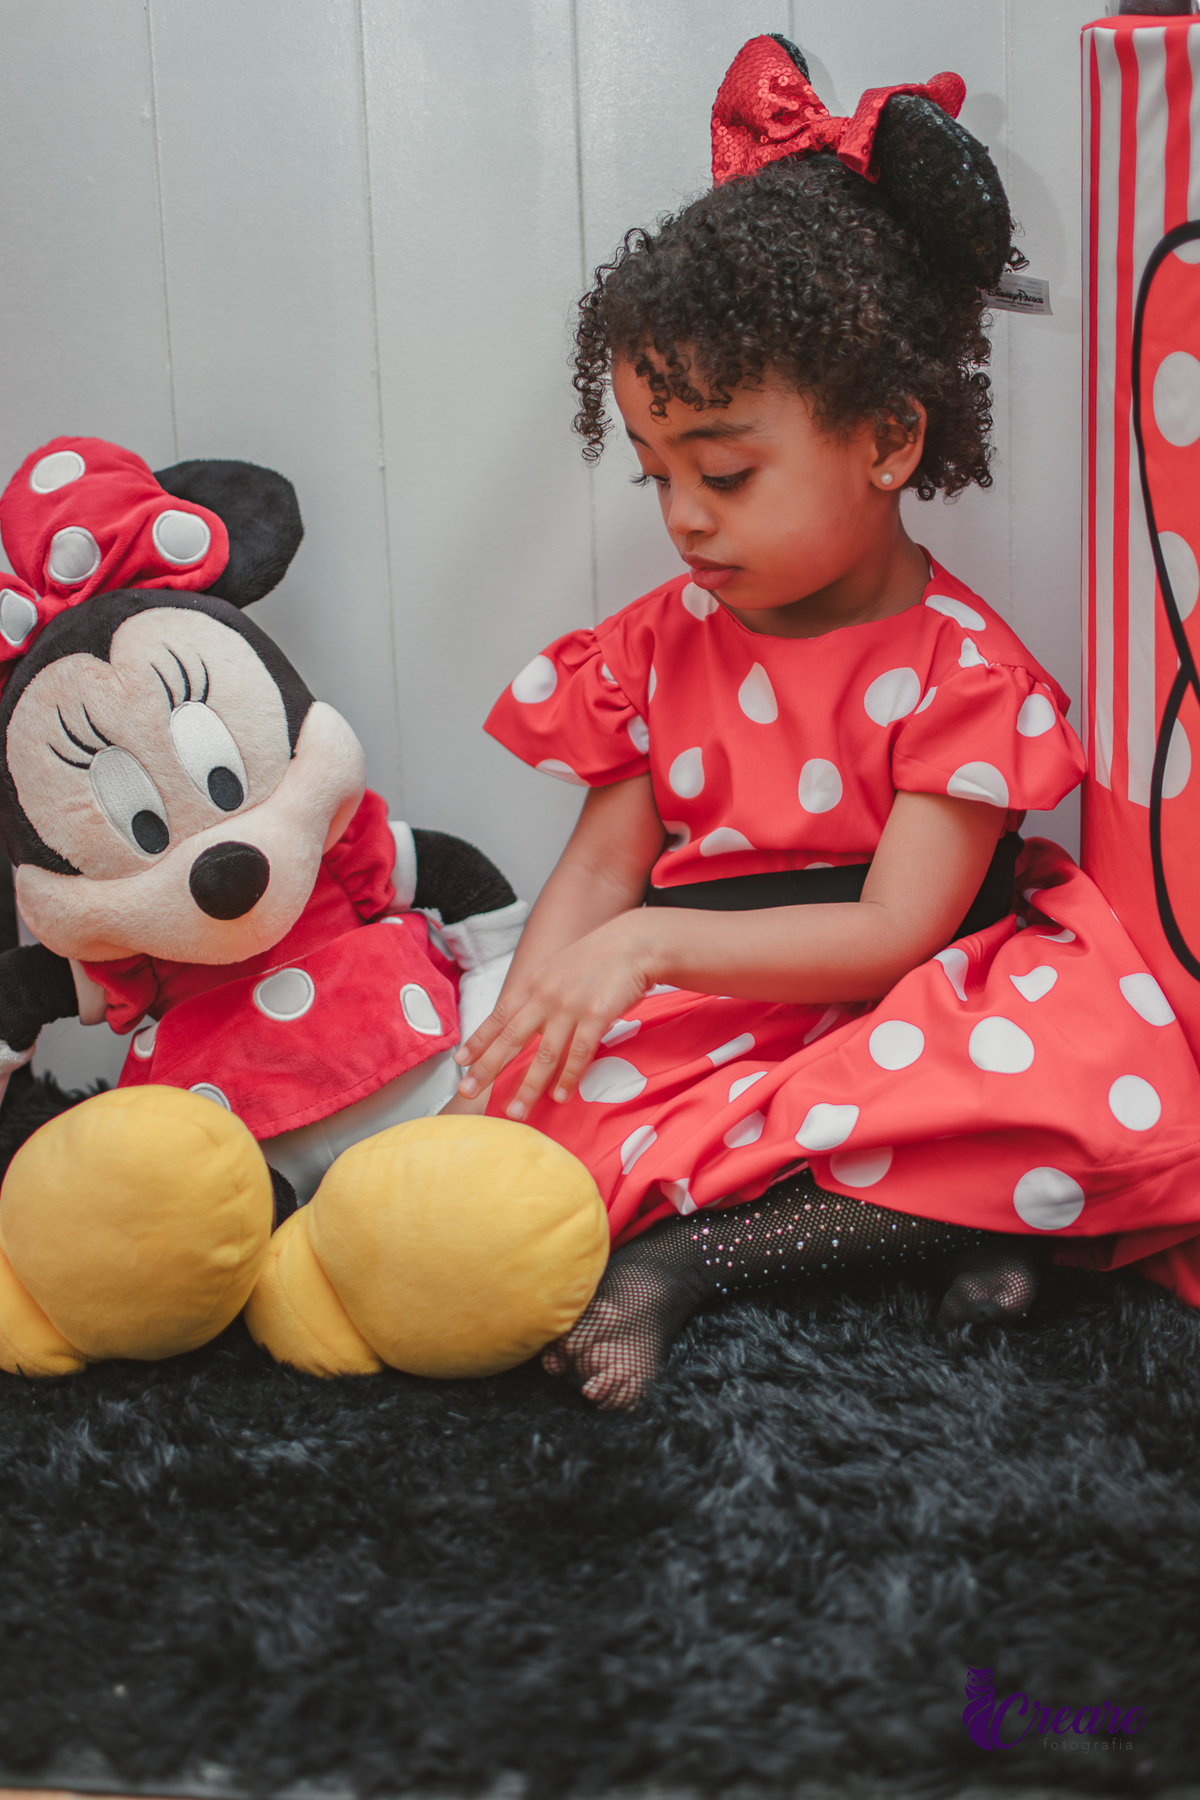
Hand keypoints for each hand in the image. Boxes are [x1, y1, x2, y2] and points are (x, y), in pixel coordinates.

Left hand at [453, 913, 656, 1118]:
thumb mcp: (555, 970)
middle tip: (468, 1093)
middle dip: (487, 1069)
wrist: (633, 944)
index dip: (477, 1041)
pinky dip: (568, 1077)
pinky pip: (579, 1053)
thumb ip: (536, 995)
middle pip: (510, 1039)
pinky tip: (560, 1096)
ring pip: (543, 1054)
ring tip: (516, 1111)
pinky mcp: (596, 1016)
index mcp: (532, 985)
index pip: (497, 1017)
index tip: (460, 1062)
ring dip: (529, 1087)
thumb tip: (518, 1020)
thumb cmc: (594, 960)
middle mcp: (545, 996)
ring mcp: (570, 1007)